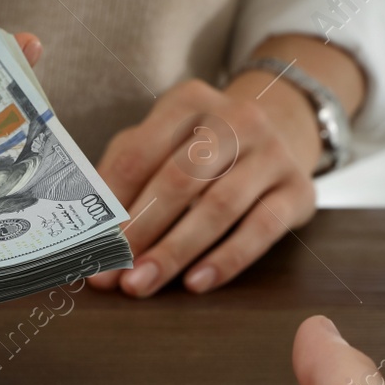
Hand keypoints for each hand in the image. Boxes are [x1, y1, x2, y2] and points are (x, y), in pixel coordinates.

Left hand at [89, 36, 361, 296]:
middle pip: (179, 180)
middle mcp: (236, 119)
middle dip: (141, 231)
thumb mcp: (159, 144)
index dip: (112, 204)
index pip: (139, 154)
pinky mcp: (299, 189)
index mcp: (188, 101)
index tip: (91, 245)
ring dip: (176, 251)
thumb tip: (85, 229)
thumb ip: (122, 175)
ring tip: (143, 283)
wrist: (279, 136)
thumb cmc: (201, 149)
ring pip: (219, 206)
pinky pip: (262, 228)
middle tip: (114, 273)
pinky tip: (196, 282)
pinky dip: (227, 259)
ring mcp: (272, 152)